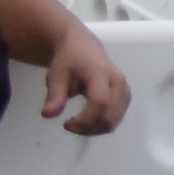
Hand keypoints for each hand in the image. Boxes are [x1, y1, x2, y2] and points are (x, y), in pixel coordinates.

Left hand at [35, 19, 131, 134]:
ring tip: (78, 123)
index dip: (85, 120)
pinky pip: (117, 116)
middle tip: (69, 125)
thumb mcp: (56, 76)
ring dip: (96, 128)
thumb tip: (48, 115)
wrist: (82, 46)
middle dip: (89, 127)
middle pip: (111, 115)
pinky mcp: (124, 95)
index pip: (100, 102)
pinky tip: (88, 119)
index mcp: (101, 73)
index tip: (66, 124)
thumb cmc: (68, 60)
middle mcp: (118, 82)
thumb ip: (54, 96)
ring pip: (115, 119)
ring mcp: (124, 89)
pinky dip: (102, 123)